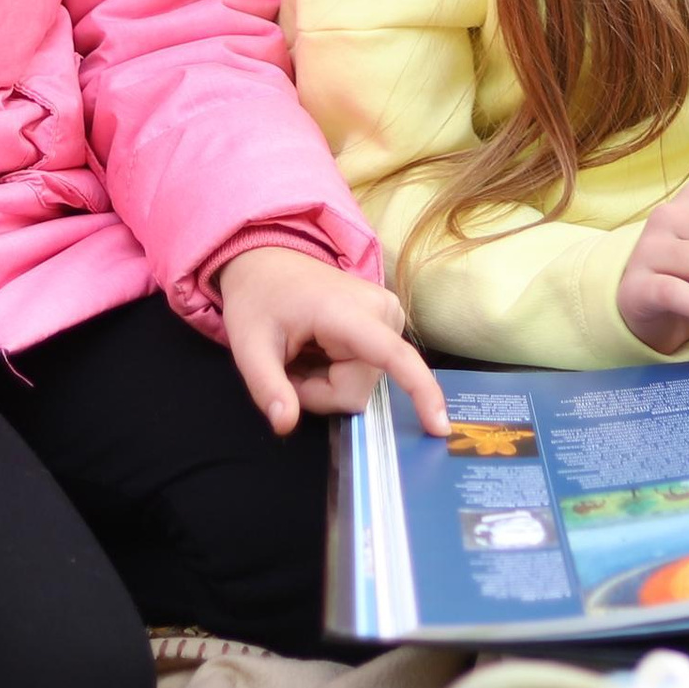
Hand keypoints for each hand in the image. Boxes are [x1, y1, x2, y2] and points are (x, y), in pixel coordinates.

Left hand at [219, 245, 448, 437]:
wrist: (268, 262)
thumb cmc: (258, 299)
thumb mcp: (248, 345)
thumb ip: (267, 387)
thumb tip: (285, 425)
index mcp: (348, 311)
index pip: (393, 356)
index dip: (420, 392)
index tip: (440, 426)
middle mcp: (382, 312)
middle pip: (357, 390)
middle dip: (318, 391)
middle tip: (289, 365)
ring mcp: (389, 316)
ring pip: (362, 386)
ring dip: (326, 383)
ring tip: (303, 353)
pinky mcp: (389, 325)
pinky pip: (366, 373)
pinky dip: (336, 373)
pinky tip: (318, 350)